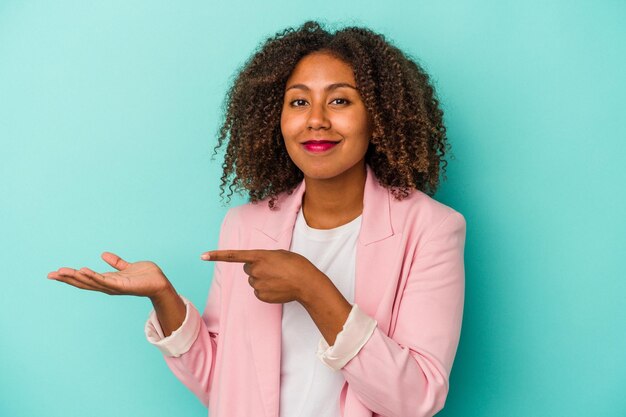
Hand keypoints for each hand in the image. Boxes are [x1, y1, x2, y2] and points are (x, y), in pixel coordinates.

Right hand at [47, 251, 172, 298]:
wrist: (160, 282)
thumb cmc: (146, 276)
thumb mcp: (127, 267)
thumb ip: (116, 262)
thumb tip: (103, 254)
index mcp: (107, 280)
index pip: (85, 279)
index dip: (70, 276)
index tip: (55, 273)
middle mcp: (108, 286)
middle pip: (83, 283)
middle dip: (67, 279)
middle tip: (51, 274)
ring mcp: (114, 287)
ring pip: (91, 282)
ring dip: (77, 277)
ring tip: (63, 272)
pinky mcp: (122, 286)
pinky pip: (105, 281)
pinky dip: (94, 277)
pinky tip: (83, 271)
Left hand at [201, 249, 324, 303]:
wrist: (306, 283)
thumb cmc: (296, 265)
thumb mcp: (279, 254)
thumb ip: (264, 258)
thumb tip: (256, 267)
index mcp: (259, 256)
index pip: (233, 255)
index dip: (217, 255)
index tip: (202, 256)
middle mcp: (255, 270)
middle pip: (248, 269)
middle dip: (256, 268)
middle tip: (273, 269)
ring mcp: (257, 284)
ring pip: (254, 281)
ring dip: (263, 279)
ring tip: (279, 278)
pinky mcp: (261, 296)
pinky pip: (258, 291)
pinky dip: (267, 290)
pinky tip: (278, 287)